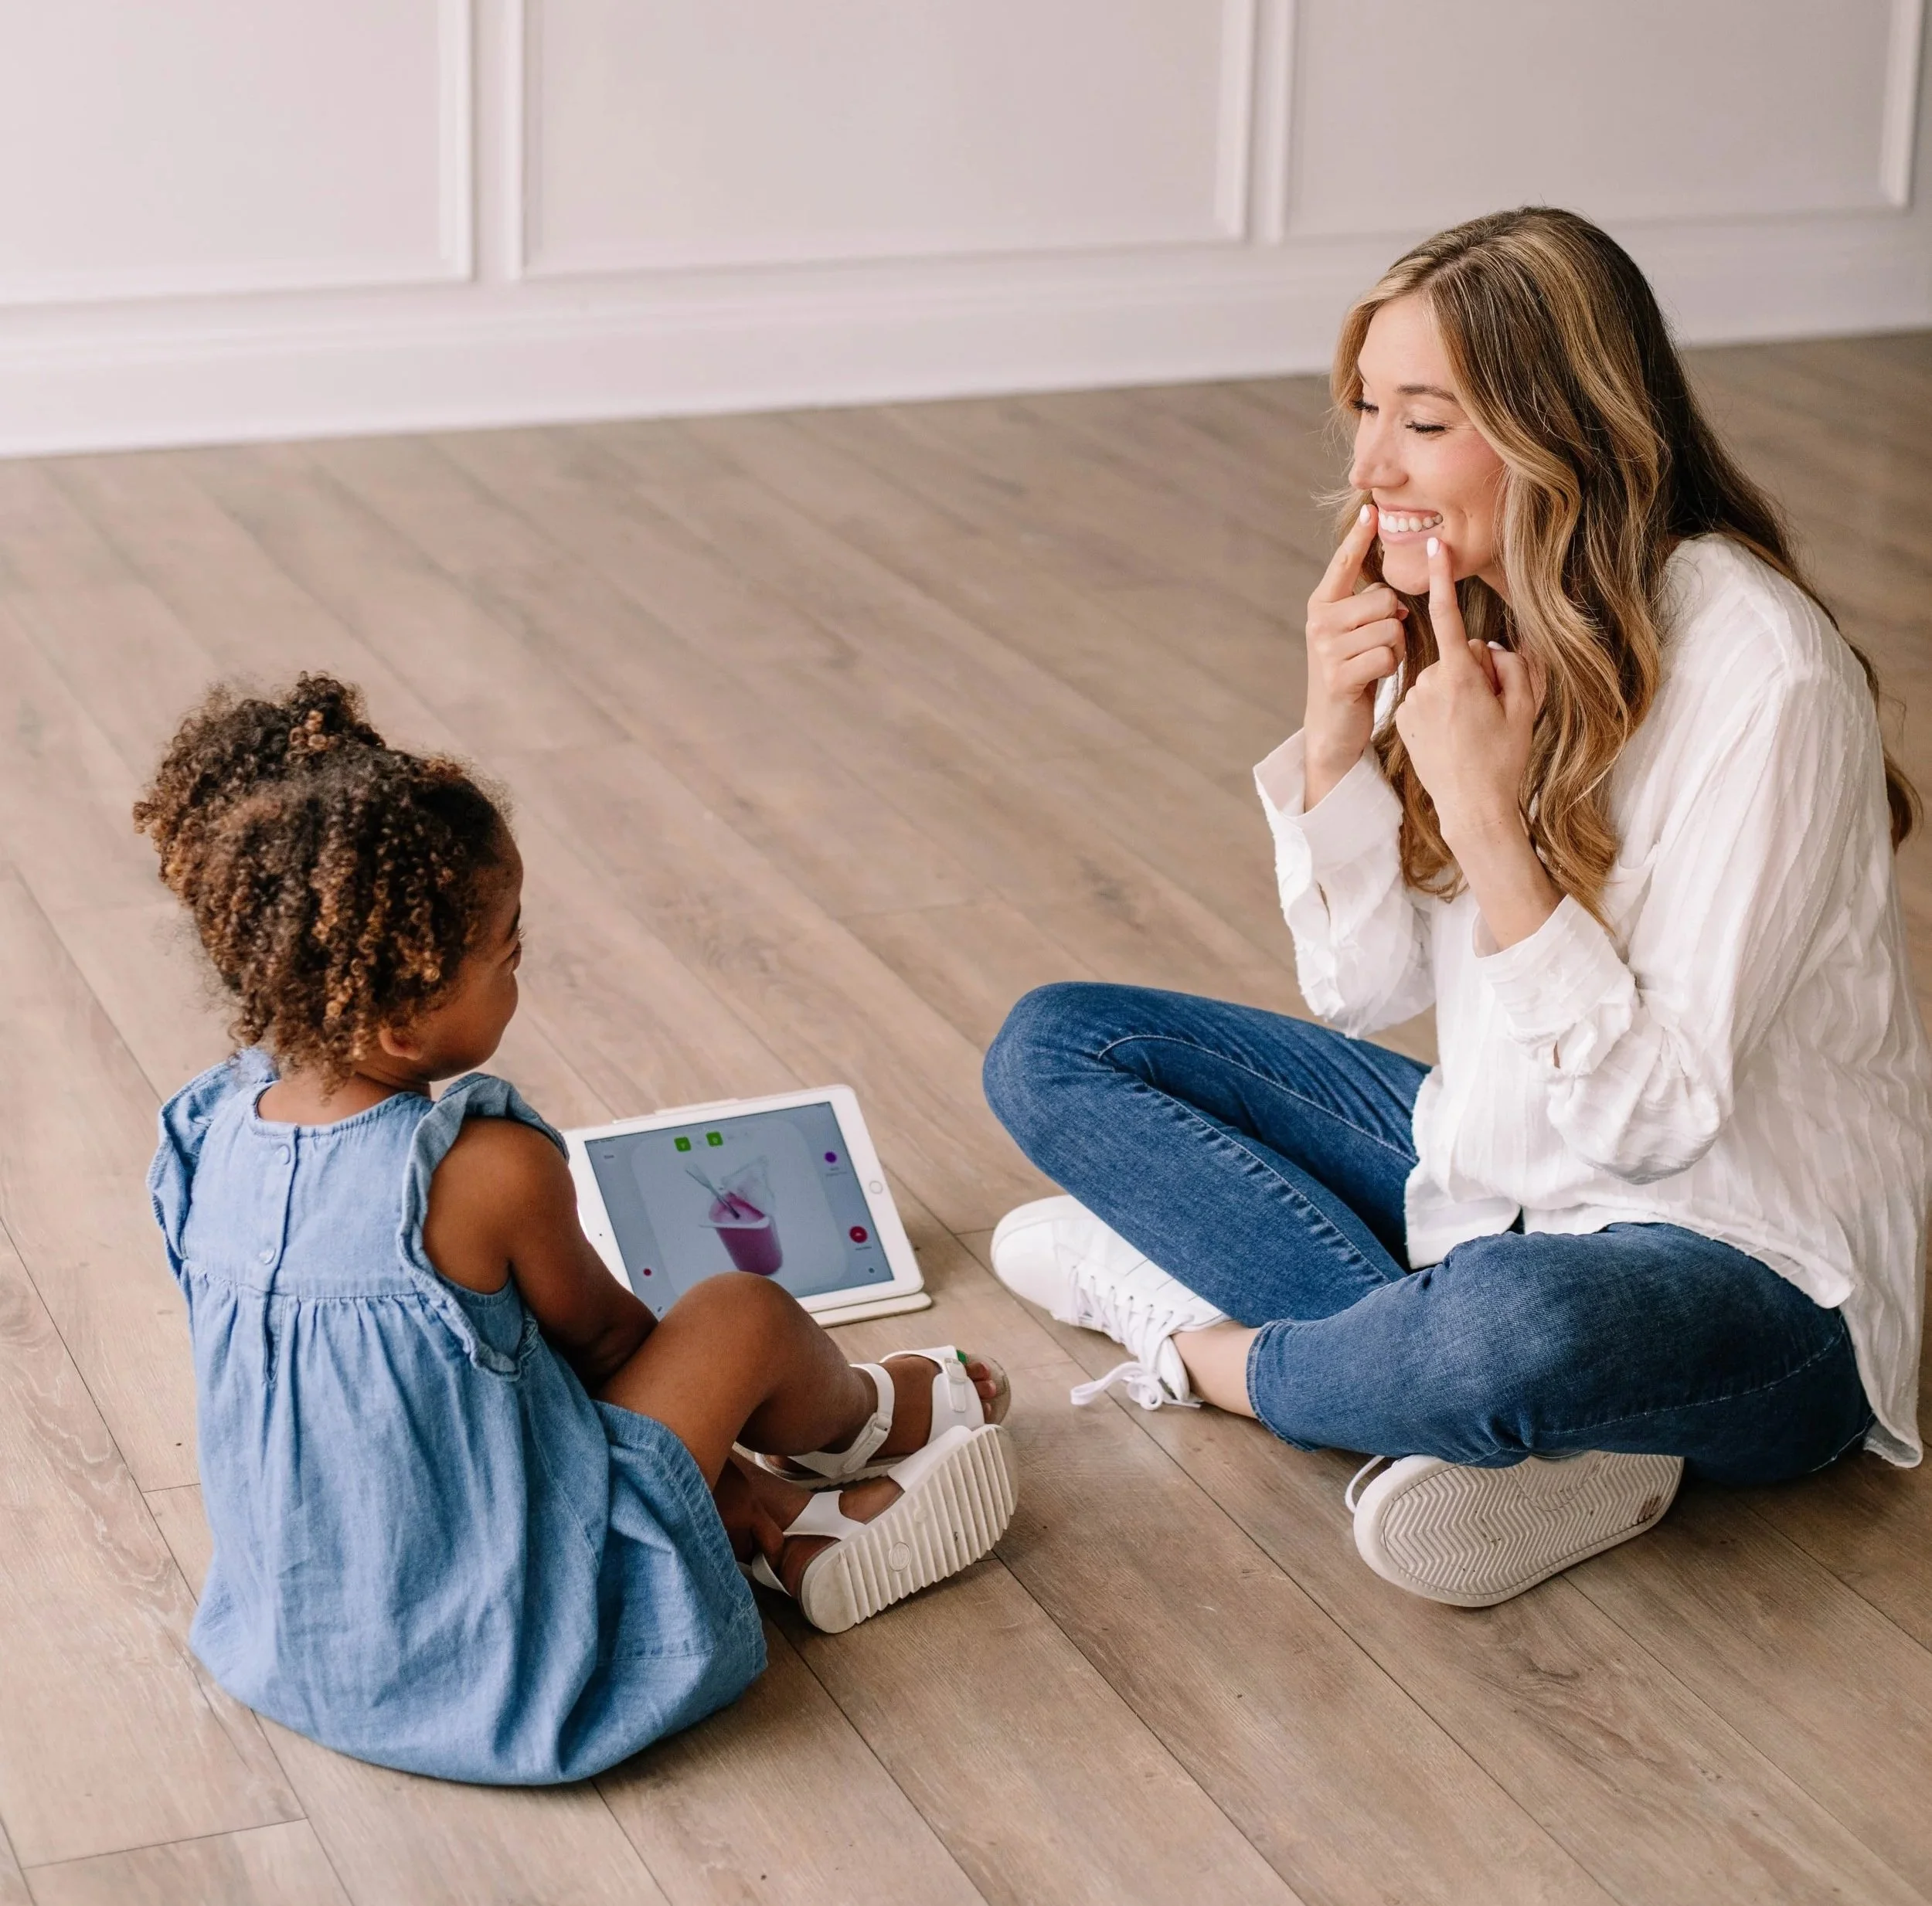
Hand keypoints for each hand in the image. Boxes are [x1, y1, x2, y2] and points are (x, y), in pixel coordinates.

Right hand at [1303, 503, 1407, 803]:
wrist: (1332, 725)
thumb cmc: (1352, 672)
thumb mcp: (1353, 633)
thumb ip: (1366, 605)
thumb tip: (1394, 593)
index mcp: (1322, 605)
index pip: (1344, 563)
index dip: (1359, 538)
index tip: (1371, 511)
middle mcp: (1319, 621)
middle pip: (1384, 598)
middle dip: (1395, 621)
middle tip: (1380, 644)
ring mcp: (1326, 649)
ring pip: (1391, 627)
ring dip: (1396, 647)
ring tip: (1378, 662)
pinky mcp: (1339, 675)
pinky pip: (1387, 655)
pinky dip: (1391, 667)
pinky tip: (1375, 677)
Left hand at [1392, 536, 1542, 851]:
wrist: (1471, 807)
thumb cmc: (1503, 759)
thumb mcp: (1524, 707)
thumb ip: (1512, 665)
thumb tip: (1491, 647)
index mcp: (1460, 677)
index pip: (1450, 617)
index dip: (1443, 580)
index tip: (1433, 547)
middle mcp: (1429, 684)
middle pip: (1457, 655)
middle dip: (1474, 671)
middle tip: (1490, 711)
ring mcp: (1411, 702)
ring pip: (1440, 677)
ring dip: (1456, 692)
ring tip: (1470, 729)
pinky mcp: (1399, 718)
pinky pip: (1424, 697)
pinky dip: (1438, 708)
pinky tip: (1450, 736)